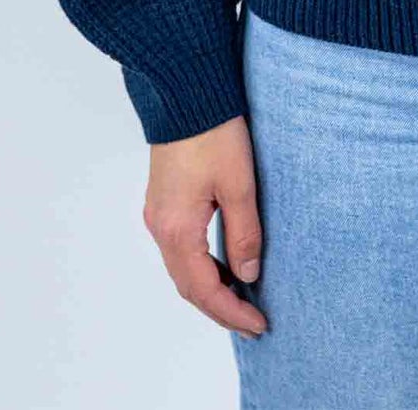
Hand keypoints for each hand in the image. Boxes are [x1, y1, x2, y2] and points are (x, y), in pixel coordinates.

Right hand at [142, 115, 269, 337]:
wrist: (185, 91)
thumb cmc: (212, 132)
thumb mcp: (238, 184)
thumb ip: (244, 233)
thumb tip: (248, 274)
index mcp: (177, 228)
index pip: (204, 289)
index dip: (231, 312)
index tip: (259, 325)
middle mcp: (161, 226)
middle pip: (188, 285)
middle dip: (220, 308)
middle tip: (252, 322)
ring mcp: (159, 213)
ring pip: (182, 268)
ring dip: (210, 288)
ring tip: (242, 300)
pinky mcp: (164, 200)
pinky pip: (180, 248)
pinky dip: (202, 266)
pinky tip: (224, 264)